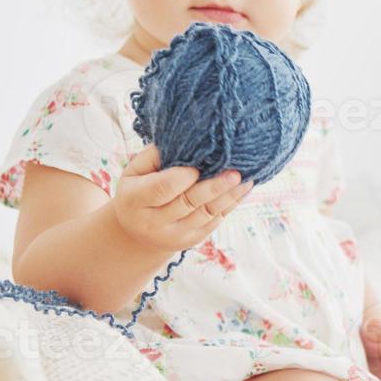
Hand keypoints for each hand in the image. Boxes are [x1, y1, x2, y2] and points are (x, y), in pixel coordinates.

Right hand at [111, 144, 252, 254]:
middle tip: (235, 172)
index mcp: (134, 200)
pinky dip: (231, 205)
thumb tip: (183, 140)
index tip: (198, 165)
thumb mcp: (134, 171)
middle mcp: (153, 222)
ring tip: (246, 179)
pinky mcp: (191, 240)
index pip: (161, 189)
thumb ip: (154, 156)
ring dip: (229, 196)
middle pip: (188, 202)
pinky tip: (243, 190)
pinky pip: (214, 221)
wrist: (137, 233)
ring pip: (206, 214)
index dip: (182, 177)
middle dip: (214, 187)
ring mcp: (174, 235)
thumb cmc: (138, 191)